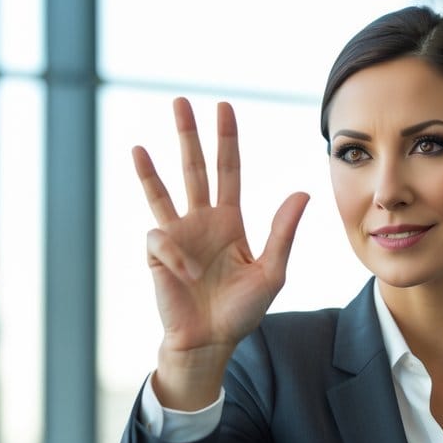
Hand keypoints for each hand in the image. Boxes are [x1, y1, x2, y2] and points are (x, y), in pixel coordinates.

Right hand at [136, 98, 308, 408]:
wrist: (211, 341)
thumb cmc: (241, 310)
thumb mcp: (271, 271)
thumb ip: (283, 231)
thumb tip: (302, 192)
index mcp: (229, 221)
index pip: (227, 170)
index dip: (226, 139)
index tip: (224, 107)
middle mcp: (201, 221)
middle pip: (193, 169)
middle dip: (187, 135)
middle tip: (181, 101)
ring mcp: (177, 236)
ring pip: (161, 193)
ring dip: (150, 170)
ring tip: (140, 146)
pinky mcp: (158, 255)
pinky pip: (161, 239)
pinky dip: (176, 256)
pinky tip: (185, 274)